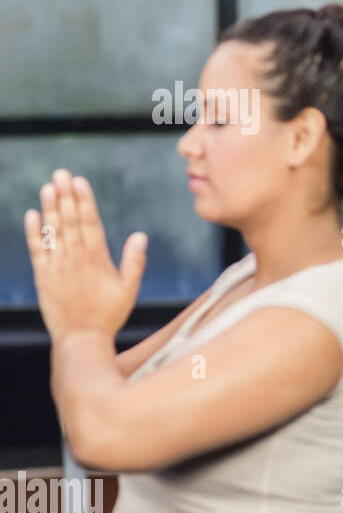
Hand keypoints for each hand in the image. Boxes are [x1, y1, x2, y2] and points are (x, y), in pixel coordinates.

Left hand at [23, 169, 146, 341]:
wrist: (81, 339)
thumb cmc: (110, 315)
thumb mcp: (129, 290)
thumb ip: (134, 262)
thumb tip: (140, 236)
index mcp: (97, 259)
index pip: (90, 223)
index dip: (84, 201)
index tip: (79, 181)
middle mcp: (75, 259)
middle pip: (70, 221)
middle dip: (66, 196)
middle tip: (61, 174)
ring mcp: (57, 266)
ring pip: (53, 231)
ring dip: (50, 208)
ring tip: (48, 187)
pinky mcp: (43, 276)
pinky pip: (36, 250)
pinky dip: (34, 232)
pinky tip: (32, 215)